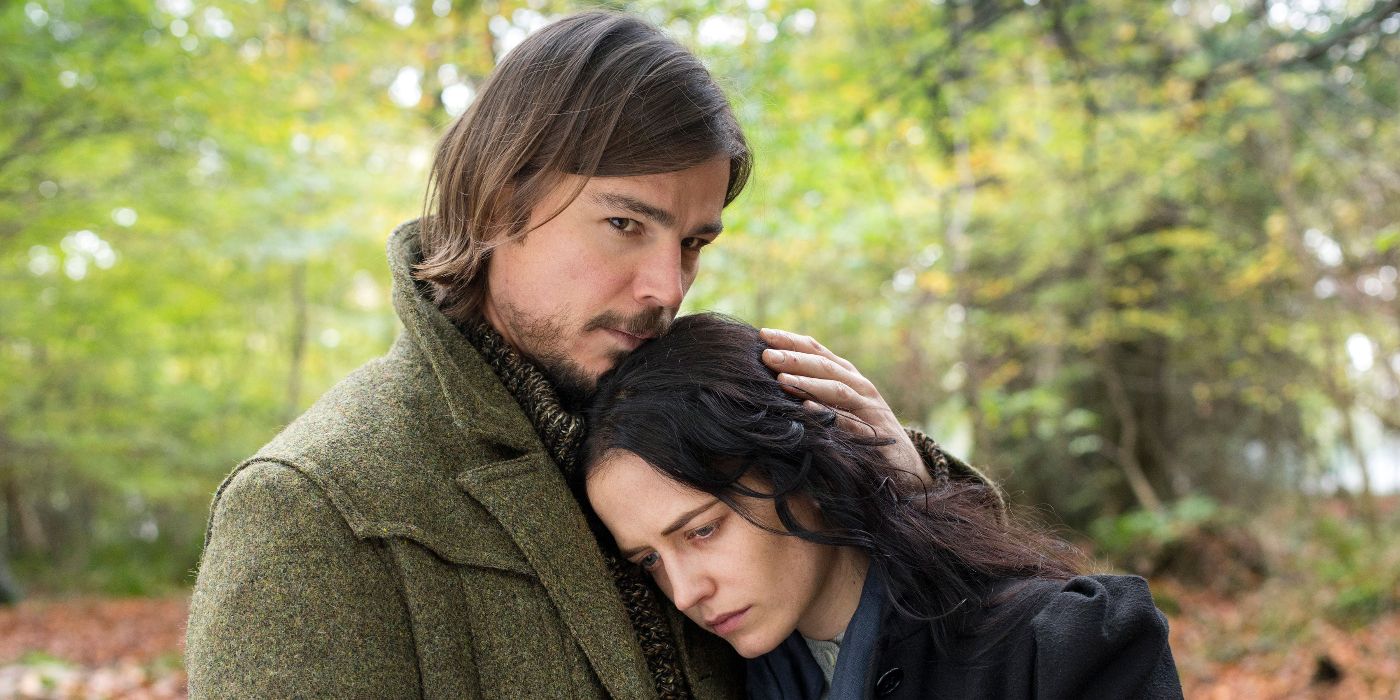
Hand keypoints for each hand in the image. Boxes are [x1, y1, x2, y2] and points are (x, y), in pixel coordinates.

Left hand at [758, 328, 929, 486]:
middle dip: (795, 358)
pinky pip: (850, 423)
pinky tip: (807, 409)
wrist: (905, 461)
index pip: (818, 351)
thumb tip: (774, 374)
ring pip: (838, 390)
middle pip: (826, 366)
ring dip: (809, 383)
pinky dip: (829, 415)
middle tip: (766, 355)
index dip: (792, 340)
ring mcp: (870, 409)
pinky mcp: (876, 435)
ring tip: (781, 378)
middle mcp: (861, 387)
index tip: (763, 333)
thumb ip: (815, 389)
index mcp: (849, 376)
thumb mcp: (840, 404)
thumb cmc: (864, 429)